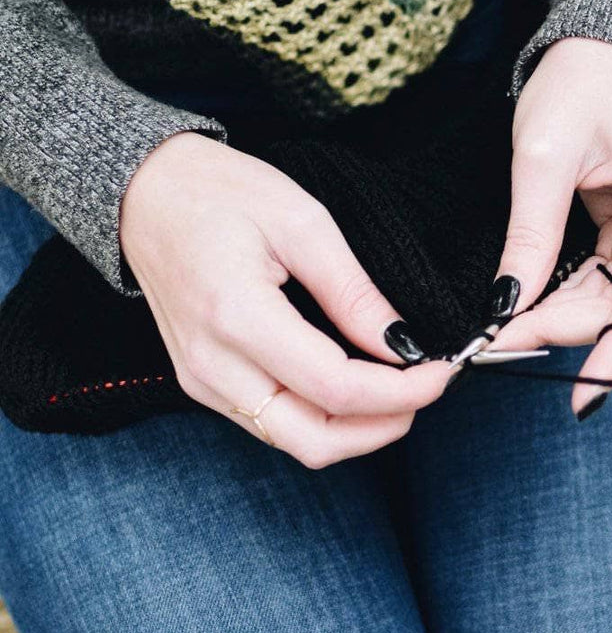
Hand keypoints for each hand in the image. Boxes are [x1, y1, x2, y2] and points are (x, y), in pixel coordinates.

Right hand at [119, 131, 454, 466]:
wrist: (146, 193)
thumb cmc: (222, 192)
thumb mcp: (302, 221)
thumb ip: (353, 290)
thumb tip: (404, 342)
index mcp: (236, 317)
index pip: (335, 388)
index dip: (401, 391)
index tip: (444, 369)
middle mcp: (212, 366)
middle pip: (314, 439)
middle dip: (384, 426)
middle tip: (429, 387)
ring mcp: (201, 382)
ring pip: (295, 440)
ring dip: (357, 429)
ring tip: (403, 387)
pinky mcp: (202, 383)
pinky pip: (273, 423)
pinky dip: (324, 417)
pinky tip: (358, 385)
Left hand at [486, 37, 611, 417]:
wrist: (606, 49)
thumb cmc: (579, 84)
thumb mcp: (541, 155)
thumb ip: (531, 235)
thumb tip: (507, 306)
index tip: (579, 401)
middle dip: (559, 328)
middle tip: (488, 344)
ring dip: (558, 315)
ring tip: (496, 329)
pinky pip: (607, 278)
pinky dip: (566, 293)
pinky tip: (524, 302)